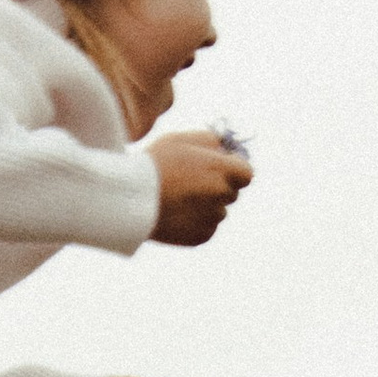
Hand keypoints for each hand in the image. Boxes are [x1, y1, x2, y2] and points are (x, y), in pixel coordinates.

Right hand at [148, 131, 253, 248]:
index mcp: (221, 170)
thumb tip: (225, 148)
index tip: (219, 167)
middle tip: (191, 181)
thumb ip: (210, 141)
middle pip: (232, 192)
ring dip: (207, 205)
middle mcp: (221, 196)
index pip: (246, 173)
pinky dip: (196, 221)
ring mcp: (212, 218)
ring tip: (178, 198)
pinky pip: (207, 227)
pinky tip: (176, 213)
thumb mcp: (181, 140)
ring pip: (218, 211)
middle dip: (219, 186)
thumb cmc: (154, 164)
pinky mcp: (201, 236)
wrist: (130, 199)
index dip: (234, 169)